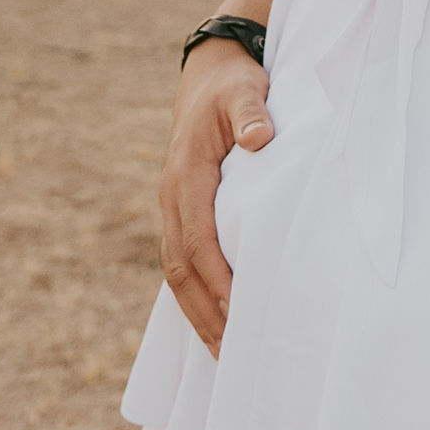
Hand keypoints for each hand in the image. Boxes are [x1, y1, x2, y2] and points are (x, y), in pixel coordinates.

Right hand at [158, 35, 275, 354]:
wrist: (209, 75)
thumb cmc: (232, 86)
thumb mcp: (243, 89)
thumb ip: (251, 111)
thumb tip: (258, 138)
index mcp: (185, 174)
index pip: (197, 237)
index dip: (216, 275)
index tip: (238, 308)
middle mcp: (172, 197)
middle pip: (180, 266)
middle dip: (203, 312)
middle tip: (230, 354)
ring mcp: (173, 207)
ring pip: (177, 271)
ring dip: (197, 313)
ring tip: (223, 354)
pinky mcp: (183, 212)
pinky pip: (183, 261)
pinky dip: (196, 296)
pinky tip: (215, 323)